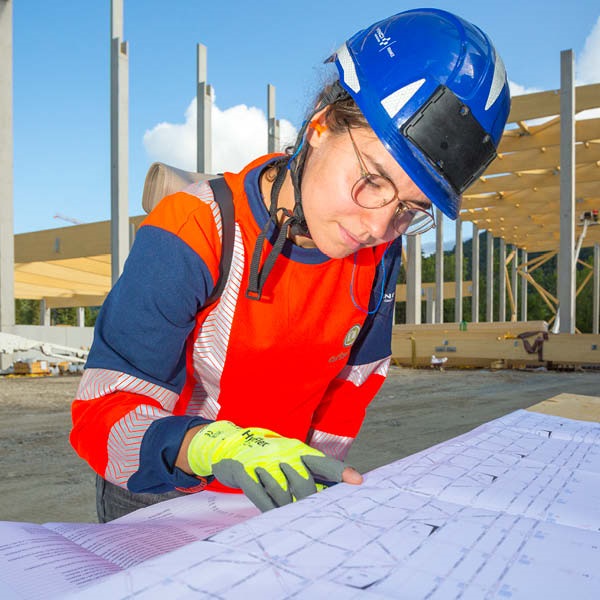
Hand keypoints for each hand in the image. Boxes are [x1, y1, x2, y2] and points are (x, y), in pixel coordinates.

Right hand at [187, 421, 358, 510]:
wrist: (227, 444)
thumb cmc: (264, 454)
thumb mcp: (288, 455)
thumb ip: (310, 470)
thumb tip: (337, 487)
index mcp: (296, 450)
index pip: (323, 462)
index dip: (340, 471)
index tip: (358, 481)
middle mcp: (282, 455)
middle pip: (304, 486)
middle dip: (310, 504)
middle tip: (320, 519)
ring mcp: (262, 463)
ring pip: (282, 495)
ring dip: (287, 510)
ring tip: (297, 525)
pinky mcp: (244, 472)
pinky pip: (259, 496)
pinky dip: (268, 509)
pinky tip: (275, 518)